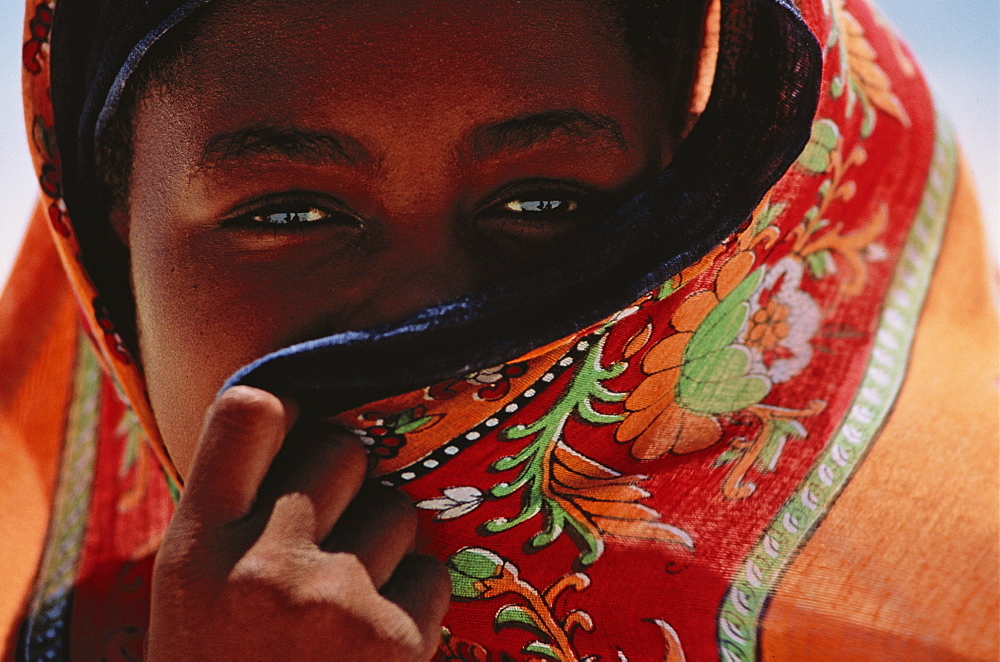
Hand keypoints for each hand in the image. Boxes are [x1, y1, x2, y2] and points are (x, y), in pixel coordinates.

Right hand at [146, 386, 450, 660]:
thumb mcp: (191, 592)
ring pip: (397, 511)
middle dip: (347, 481)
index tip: (300, 427)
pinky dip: (413, 601)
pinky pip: (430, 573)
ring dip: (384, 544)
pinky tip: (373, 645)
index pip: (249, 412)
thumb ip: (235, 512)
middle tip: (329, 530)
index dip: (286, 407)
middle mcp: (263, 567)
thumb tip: (307, 422)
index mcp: (195, 549)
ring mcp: (334, 603)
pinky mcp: (396, 642)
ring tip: (344, 605)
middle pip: (343, 450)